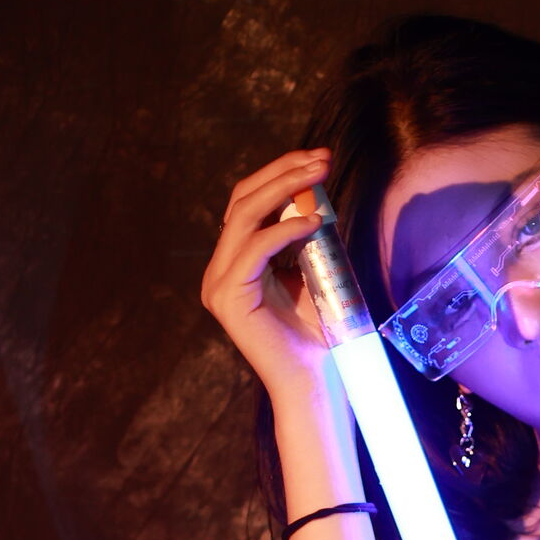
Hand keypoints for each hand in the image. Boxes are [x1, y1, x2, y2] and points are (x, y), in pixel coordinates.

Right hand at [200, 149, 338, 397]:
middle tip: (321, 157)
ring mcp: (218, 284)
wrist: (314, 382)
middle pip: (242, 200)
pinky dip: (284, 230)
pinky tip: (313, 222)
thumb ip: (303, 237)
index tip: (317, 158)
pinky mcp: (228, 298)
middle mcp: (219, 271)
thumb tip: (315, 192)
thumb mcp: (311, 271)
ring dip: (284, 190)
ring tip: (318, 176)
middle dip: (283, 172)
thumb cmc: (317, 334)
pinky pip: (254, 249)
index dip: (280, 174)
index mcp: (234, 263)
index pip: (248, 202)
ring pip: (243, 216)